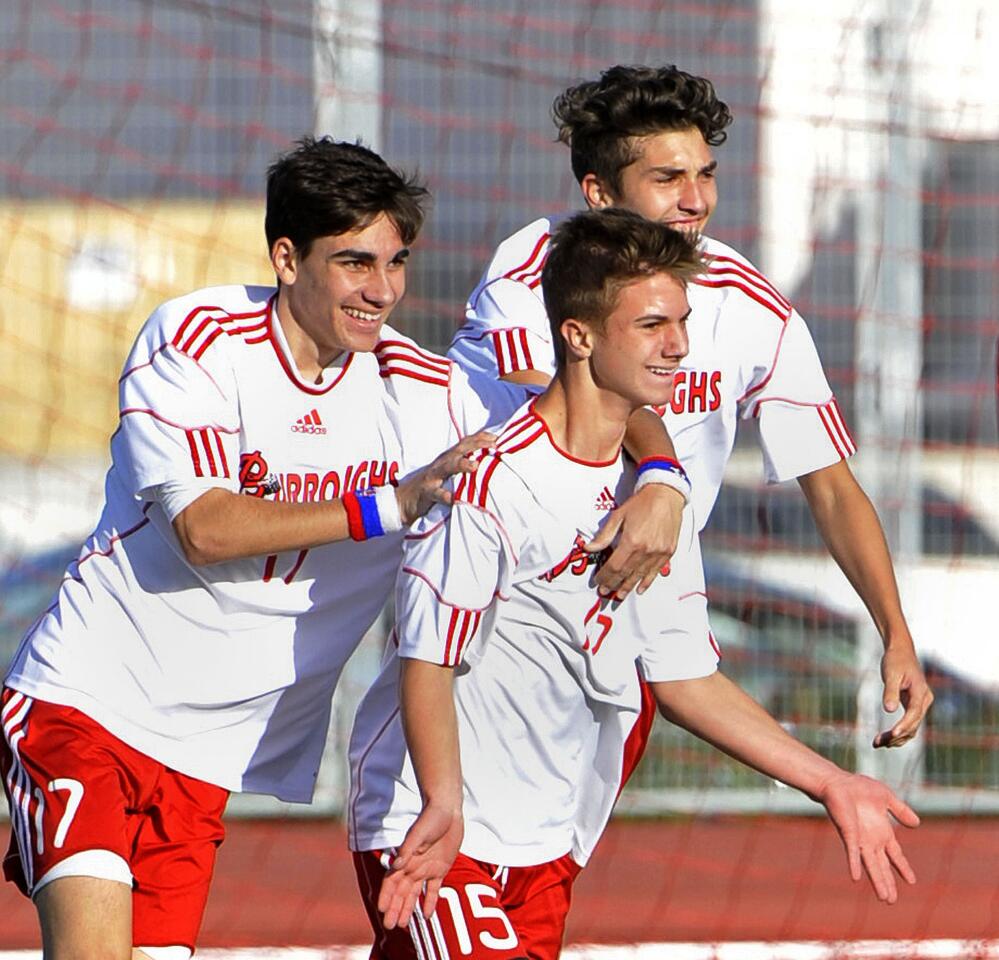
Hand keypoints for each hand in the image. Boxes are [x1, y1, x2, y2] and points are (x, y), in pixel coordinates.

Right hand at [378, 803, 463, 929]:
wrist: (448, 810)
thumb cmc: (431, 818)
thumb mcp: (419, 832)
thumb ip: (408, 849)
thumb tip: (396, 864)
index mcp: (406, 858)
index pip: (392, 881)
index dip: (387, 895)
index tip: (381, 910)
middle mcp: (414, 866)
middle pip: (401, 892)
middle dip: (395, 908)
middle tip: (390, 926)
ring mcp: (427, 869)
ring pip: (414, 894)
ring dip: (408, 908)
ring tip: (402, 925)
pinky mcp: (440, 868)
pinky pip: (434, 889)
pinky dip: (430, 902)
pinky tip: (427, 916)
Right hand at [395, 431, 495, 525]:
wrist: (404, 500)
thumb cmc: (432, 485)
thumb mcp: (449, 473)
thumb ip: (464, 466)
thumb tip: (487, 463)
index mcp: (449, 458)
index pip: (466, 443)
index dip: (481, 438)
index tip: (498, 438)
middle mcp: (442, 463)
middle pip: (459, 450)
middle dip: (476, 445)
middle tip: (493, 446)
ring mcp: (433, 477)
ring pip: (447, 467)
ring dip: (461, 464)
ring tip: (475, 465)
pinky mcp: (427, 492)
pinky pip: (437, 493)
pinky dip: (446, 496)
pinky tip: (455, 499)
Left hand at [585, 483, 684, 598]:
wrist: (666, 495)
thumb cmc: (642, 503)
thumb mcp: (618, 516)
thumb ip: (604, 536)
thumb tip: (589, 548)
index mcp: (631, 541)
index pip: (614, 566)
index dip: (605, 576)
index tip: (598, 581)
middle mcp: (645, 550)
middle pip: (626, 573)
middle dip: (614, 584)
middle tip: (606, 591)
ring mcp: (658, 552)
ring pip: (640, 575)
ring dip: (628, 587)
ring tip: (620, 595)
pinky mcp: (668, 552)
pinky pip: (655, 572)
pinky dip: (647, 582)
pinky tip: (640, 588)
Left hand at [817, 772, 918, 902]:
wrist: (838, 782)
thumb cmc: (859, 788)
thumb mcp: (887, 798)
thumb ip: (901, 811)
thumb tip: (917, 824)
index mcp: (882, 832)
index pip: (895, 854)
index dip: (903, 867)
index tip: (912, 882)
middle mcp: (872, 839)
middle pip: (883, 866)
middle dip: (888, 883)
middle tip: (891, 901)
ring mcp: (860, 838)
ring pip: (871, 865)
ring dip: (877, 881)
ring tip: (884, 899)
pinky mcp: (849, 834)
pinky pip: (852, 852)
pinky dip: (855, 864)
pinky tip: (856, 878)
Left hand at [873, 642, 933, 747]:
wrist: (900, 651)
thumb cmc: (895, 660)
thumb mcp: (891, 674)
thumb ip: (890, 691)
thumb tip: (888, 709)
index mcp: (921, 693)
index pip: (914, 714)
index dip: (904, 725)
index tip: (892, 734)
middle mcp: (924, 701)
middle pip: (913, 724)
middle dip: (896, 735)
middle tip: (877, 743)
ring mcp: (919, 705)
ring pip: (911, 727)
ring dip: (896, 738)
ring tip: (877, 744)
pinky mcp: (912, 706)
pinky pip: (907, 723)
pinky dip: (897, 732)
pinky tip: (884, 739)